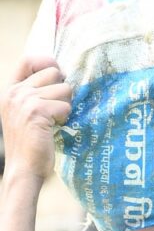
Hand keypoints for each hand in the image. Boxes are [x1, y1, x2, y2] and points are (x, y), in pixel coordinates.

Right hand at [1, 56, 72, 181]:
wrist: (23, 169)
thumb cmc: (29, 144)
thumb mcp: (25, 112)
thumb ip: (34, 93)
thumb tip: (62, 74)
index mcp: (10, 90)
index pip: (28, 60)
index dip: (47, 62)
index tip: (58, 76)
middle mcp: (15, 92)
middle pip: (54, 72)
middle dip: (62, 89)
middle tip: (57, 109)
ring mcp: (25, 101)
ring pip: (64, 88)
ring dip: (65, 105)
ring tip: (55, 121)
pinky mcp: (37, 112)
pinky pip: (65, 106)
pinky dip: (65, 118)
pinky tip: (55, 128)